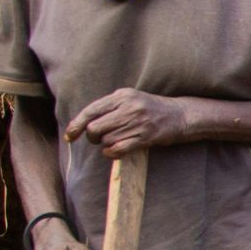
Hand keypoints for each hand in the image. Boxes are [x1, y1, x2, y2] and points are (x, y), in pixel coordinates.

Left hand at [66, 89, 190, 155]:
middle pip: (94, 128)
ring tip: (113, 142)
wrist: (181, 115)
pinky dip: (111, 153)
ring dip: (105, 145)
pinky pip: (118, 149)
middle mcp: (128, 107)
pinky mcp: (145, 136)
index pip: (91, 110)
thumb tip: (84, 122)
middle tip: (98, 139)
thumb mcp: (130, 99)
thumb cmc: (152, 109)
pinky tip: (114, 152)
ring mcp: (138, 122)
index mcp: (122, 95)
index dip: (76, 124)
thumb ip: (110, 106)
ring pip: (106, 140)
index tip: (69, 135)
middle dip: (91, 137)